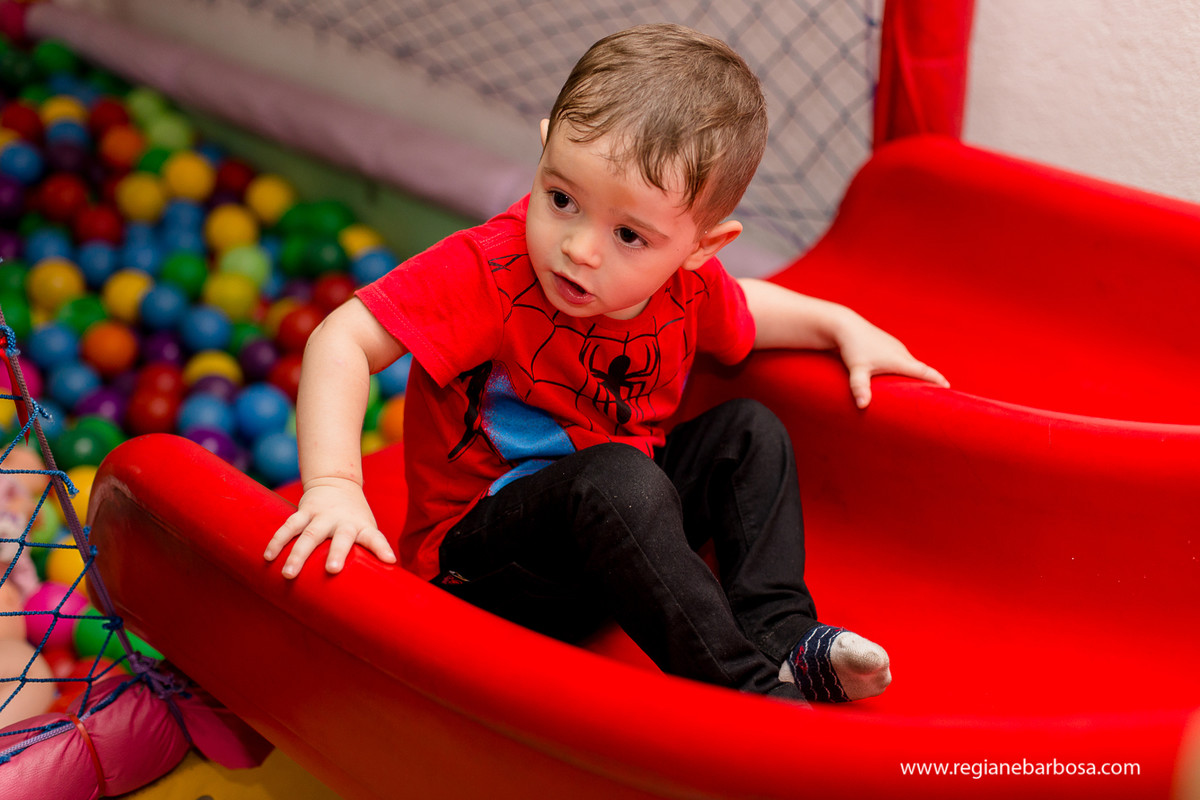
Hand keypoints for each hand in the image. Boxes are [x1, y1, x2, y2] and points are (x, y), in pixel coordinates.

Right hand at [264, 477, 396, 578]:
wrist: (337, 483)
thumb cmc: (354, 517)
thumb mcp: (367, 529)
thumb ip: (371, 551)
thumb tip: (383, 579)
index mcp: (361, 527)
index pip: (375, 538)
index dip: (382, 549)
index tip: (389, 560)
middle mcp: (343, 521)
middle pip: (341, 538)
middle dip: (337, 553)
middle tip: (332, 570)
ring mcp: (322, 515)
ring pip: (309, 534)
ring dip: (298, 554)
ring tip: (288, 574)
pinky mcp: (304, 512)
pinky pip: (289, 526)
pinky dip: (278, 540)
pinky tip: (268, 556)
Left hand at [835, 314, 948, 407]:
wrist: (845, 326)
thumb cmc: (852, 348)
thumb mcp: (856, 369)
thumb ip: (860, 387)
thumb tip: (862, 405)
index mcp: (899, 359)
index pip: (924, 371)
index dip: (936, 379)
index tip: (948, 388)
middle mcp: (901, 352)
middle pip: (920, 369)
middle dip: (930, 380)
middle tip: (940, 396)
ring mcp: (895, 347)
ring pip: (911, 364)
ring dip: (918, 375)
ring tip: (923, 390)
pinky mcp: (888, 345)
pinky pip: (902, 360)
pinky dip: (906, 369)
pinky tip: (903, 378)